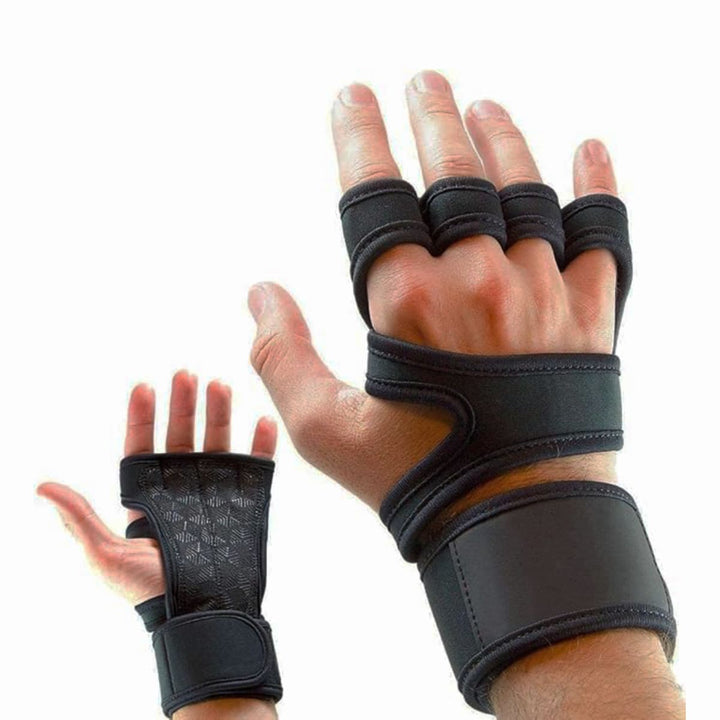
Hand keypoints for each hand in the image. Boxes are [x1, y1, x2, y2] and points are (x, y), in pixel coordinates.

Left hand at [38, 370, 276, 605]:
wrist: (197, 615)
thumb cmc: (147, 590)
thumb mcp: (105, 554)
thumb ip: (79, 518)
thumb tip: (41, 486)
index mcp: (148, 492)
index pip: (142, 444)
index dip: (142, 415)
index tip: (144, 386)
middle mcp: (181, 484)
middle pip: (181, 435)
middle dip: (183, 403)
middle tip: (186, 374)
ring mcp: (214, 490)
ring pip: (217, 442)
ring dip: (219, 413)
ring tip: (220, 386)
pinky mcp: (244, 501)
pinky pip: (255, 466)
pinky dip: (261, 444)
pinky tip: (262, 421)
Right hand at [248, 70, 616, 514]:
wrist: (519, 524)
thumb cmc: (420, 481)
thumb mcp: (326, 431)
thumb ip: (281, 356)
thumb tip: (260, 293)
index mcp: (410, 302)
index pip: (375, 194)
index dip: (359, 136)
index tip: (352, 98)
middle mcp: (480, 279)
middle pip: (454, 173)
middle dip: (433, 118)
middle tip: (424, 80)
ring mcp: (542, 290)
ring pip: (524, 189)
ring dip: (501, 139)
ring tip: (482, 106)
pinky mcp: (590, 315)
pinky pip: (603, 233)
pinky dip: (599, 184)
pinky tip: (590, 146)